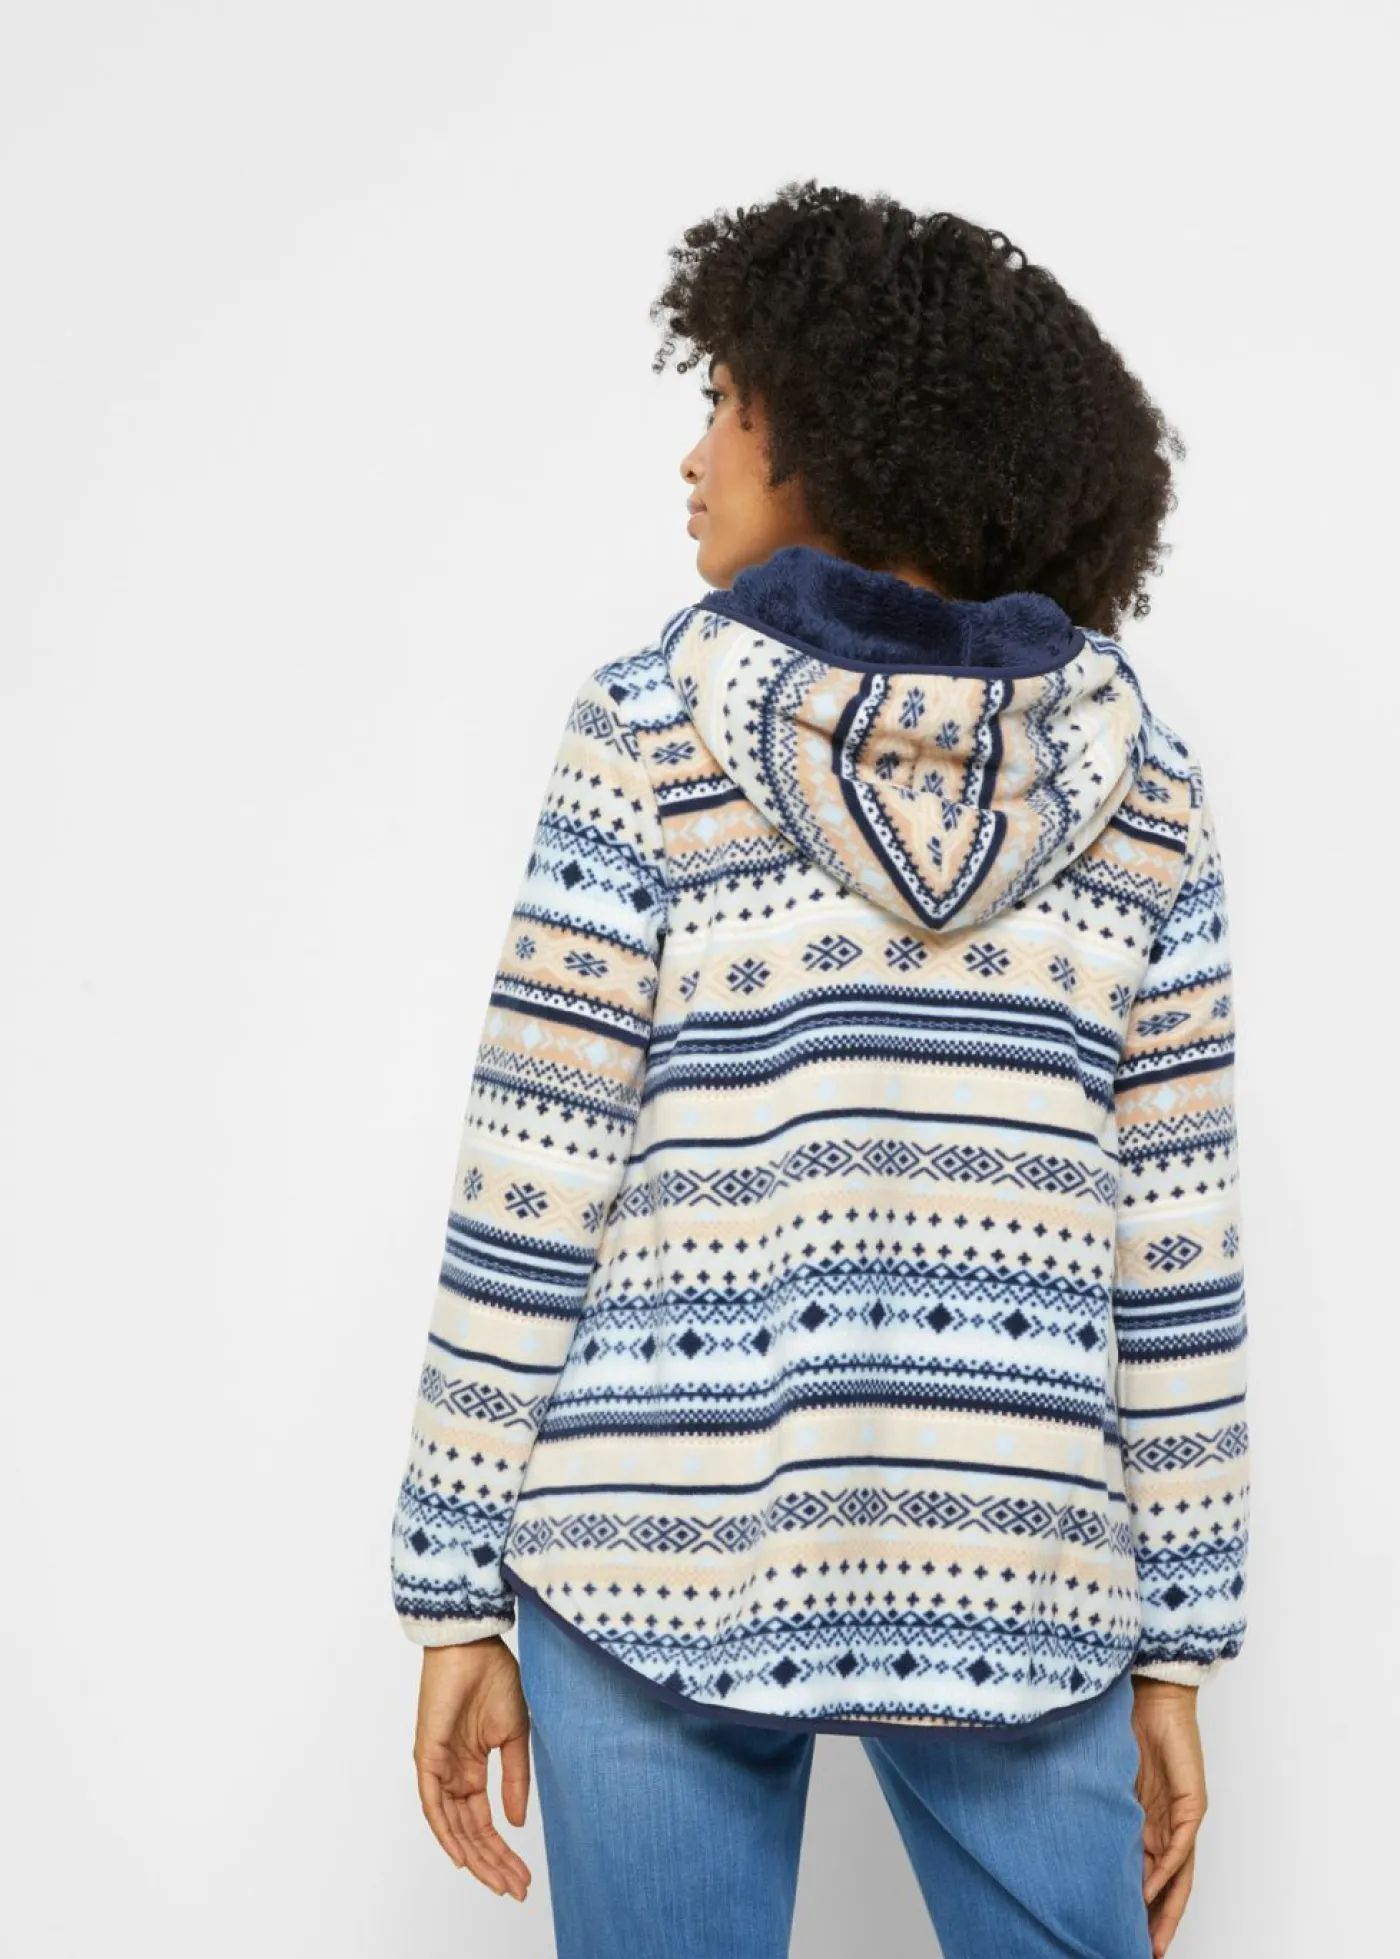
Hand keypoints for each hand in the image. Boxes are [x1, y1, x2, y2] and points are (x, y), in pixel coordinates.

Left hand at [412, 1635, 532, 1901]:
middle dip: (493, 1863)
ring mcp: (439, 1767)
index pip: (486, 1822)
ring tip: (497, 1880)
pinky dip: (445, 1831)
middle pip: (471, 1832)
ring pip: (453, 1825)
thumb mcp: (514, 1735)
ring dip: (475, 1855)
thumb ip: (515, 1780)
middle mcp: (453, 1774)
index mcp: (473, 1768)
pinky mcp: (427, 1756)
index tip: (525, 1876)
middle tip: (516, 1889)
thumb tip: (517, 1823)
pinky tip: (461, 1854)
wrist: (475, 1645)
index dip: (504, 1851)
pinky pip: (432, 1803)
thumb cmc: (495, 1678)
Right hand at [1130, 1678, 1206, 1956]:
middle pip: (1166, 1884)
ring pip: (1177, 1875)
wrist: (1154, 1691)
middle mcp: (1169, 1826)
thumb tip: (1074, 1833)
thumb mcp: (1110, 1776)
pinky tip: (1150, 1892)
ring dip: (1165, 1909)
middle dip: (1155, 1920)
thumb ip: (1104, 1807)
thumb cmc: (1128, 1723)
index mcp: (1150, 1820)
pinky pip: (1180, 1848)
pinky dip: (1166, 1872)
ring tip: (1152, 1939)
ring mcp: (1183, 1817)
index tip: (1124, 1930)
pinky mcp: (1192, 1805)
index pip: (1148, 1872)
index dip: (1139, 1904)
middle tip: (1143, 1950)